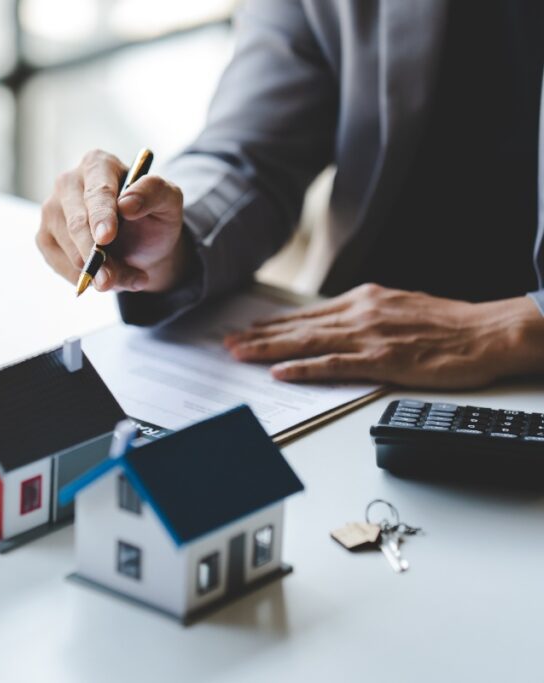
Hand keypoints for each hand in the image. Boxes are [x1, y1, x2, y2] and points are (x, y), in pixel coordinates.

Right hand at [36, 149, 191, 292]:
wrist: (142, 245)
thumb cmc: (152, 217)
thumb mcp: (168, 200)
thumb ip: (154, 192)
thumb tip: (127, 204)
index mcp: (98, 164)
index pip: (97, 191)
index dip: (101, 215)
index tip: (106, 237)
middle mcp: (68, 182)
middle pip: (75, 222)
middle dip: (93, 254)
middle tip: (109, 279)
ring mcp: (52, 210)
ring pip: (68, 249)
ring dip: (98, 272)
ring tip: (127, 275)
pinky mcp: (45, 237)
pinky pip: (61, 266)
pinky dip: (86, 279)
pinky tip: (108, 277)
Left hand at [224, 283, 543, 387]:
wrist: (487, 332)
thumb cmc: (448, 324)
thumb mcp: (398, 307)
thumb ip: (364, 315)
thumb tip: (334, 325)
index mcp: (364, 300)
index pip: (307, 315)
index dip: (273, 324)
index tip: (247, 330)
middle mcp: (361, 313)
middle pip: (299, 327)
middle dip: (259, 336)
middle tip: (227, 343)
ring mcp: (370, 336)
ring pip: (307, 342)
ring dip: (269, 349)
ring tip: (240, 354)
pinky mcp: (382, 359)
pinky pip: (334, 365)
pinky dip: (304, 368)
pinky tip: (281, 372)